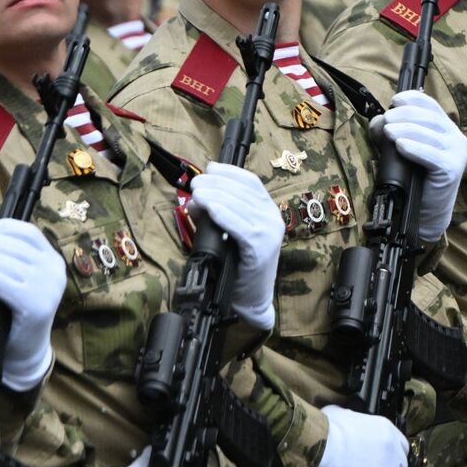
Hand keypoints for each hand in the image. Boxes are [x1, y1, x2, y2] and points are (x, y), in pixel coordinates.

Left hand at [0, 219, 64, 390]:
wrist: (27, 349)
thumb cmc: (17, 312)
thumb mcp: (21, 279)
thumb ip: (10, 259)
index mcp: (53, 260)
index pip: (29, 232)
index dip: (3, 227)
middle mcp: (53, 270)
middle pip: (14, 245)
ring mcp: (47, 287)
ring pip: (6, 262)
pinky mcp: (36, 305)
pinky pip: (3, 283)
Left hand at [187, 162, 283, 329]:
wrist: (251, 299)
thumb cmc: (238, 266)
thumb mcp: (228, 234)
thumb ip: (215, 214)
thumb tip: (194, 199)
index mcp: (268, 211)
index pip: (250, 182)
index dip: (228, 172)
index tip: (209, 168)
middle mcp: (272, 218)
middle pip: (241, 190)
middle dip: (215, 184)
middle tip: (195, 184)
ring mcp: (269, 232)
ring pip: (238, 204)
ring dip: (214, 196)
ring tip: (196, 194)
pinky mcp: (261, 247)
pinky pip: (239, 225)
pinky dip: (222, 214)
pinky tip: (209, 209)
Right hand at [297, 405, 409, 466]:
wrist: (317, 448)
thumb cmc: (322, 431)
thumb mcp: (337, 414)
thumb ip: (348, 417)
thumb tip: (344, 419)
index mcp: (384, 428)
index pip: (399, 445)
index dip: (391, 456)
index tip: (380, 462)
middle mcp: (393, 446)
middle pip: (400, 465)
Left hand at [375, 90, 466, 241]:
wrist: (425, 212)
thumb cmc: (413, 180)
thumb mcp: (402, 150)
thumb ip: (392, 132)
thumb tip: (380, 121)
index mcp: (446, 129)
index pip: (431, 106)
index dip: (413, 99)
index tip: (394, 100)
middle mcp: (456, 138)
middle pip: (429, 117)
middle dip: (405, 114)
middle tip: (387, 118)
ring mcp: (457, 154)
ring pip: (430, 133)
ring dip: (406, 129)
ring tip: (388, 131)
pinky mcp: (452, 169)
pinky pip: (432, 155)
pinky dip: (414, 148)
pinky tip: (400, 145)